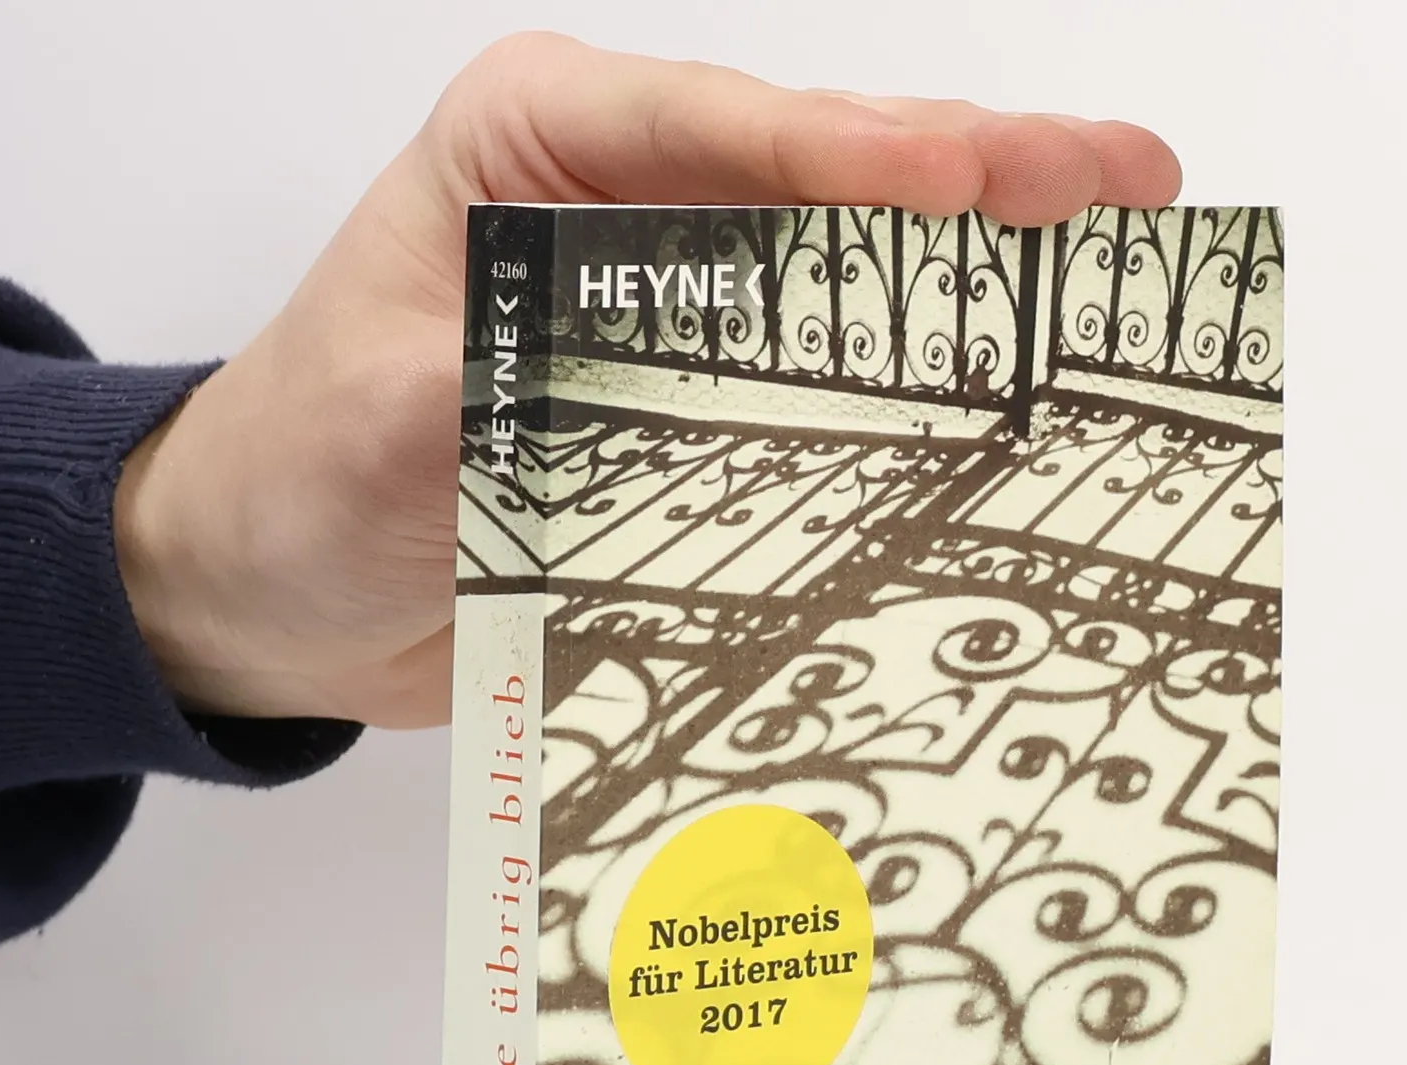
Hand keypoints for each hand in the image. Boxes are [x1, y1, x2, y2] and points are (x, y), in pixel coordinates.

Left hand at [114, 33, 1180, 727]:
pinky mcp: (701, 411)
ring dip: (983, 279)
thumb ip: (524, 390)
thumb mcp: (387, 421)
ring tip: (1122, 262)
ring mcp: (680, 314)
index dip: (855, 156)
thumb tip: (670, 397)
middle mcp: (628, 214)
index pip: (722, 132)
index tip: (964, 181)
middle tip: (1126, 190)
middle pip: (829, 183)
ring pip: (856, 280)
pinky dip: (924, 396)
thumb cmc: (305, 474)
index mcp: (540, 150)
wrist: (281, 589)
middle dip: (980, 189)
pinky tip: (1019, 392)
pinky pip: (828, 395)